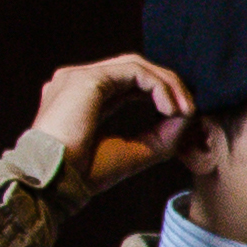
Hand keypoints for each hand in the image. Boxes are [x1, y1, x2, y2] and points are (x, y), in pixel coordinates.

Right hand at [27, 52, 196, 183]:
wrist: (56, 181)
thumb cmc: (85, 172)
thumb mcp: (134, 151)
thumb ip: (161, 134)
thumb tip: (188, 115)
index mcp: (83, 98)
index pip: (128, 83)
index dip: (159, 93)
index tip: (183, 115)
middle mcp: (79, 81)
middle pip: (134, 69)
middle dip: (168, 86)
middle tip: (190, 110)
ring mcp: (79, 76)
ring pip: (136, 65)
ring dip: (167, 84)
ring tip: (184, 110)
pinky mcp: (87, 78)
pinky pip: (134, 72)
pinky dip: (158, 87)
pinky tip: (170, 109)